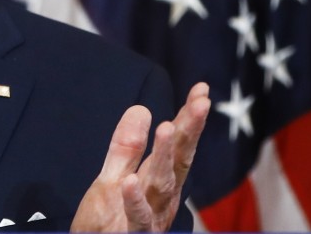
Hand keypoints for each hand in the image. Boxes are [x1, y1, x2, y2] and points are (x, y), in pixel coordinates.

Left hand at [71, 82, 209, 231]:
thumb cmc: (108, 223)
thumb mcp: (113, 178)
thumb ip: (126, 148)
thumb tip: (141, 108)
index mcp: (160, 182)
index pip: (178, 145)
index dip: (189, 118)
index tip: (201, 89)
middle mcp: (162, 199)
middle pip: (178, 160)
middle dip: (189, 131)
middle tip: (202, 102)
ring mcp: (151, 218)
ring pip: (161, 185)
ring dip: (164, 156)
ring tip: (167, 126)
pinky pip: (136, 219)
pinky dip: (135, 201)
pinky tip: (131, 181)